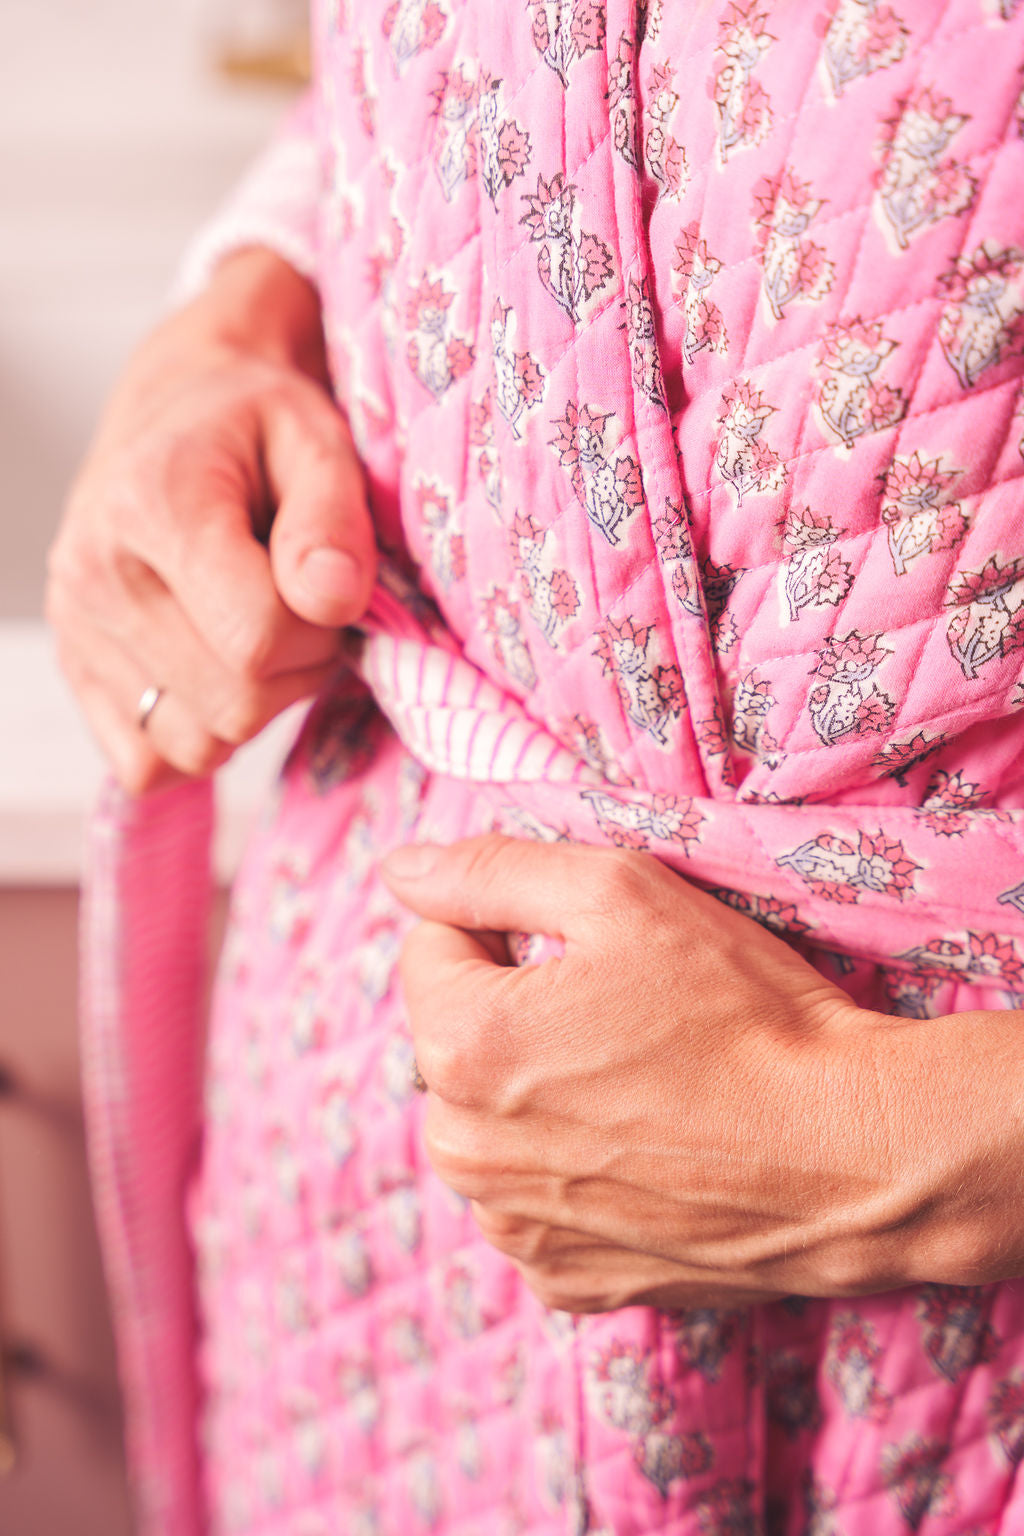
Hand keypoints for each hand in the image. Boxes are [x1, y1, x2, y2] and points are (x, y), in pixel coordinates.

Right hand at [46, 250, 375, 792]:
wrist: (177, 416)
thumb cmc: (256, 430)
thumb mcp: (315, 440)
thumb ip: (333, 518)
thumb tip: (333, 600)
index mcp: (152, 503)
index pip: (257, 637)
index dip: (321, 631)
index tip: (329, 590)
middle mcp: (95, 573)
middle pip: (232, 702)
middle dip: (296, 672)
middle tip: (303, 616)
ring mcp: (77, 631)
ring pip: (197, 746)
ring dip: (254, 708)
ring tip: (260, 636)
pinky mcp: (76, 676)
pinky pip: (150, 767)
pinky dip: (202, 736)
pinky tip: (218, 669)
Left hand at [383, 835, 1023, 1310]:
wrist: (854, 1156)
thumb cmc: (743, 1012)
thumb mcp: (620, 893)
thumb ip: (492, 870)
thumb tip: (400, 871)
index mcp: (459, 1047)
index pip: (431, 948)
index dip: (506, 925)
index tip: (585, 945)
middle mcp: (463, 1152)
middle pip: (453, 1041)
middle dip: (514, 1011)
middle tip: (623, 1012)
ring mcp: (512, 1229)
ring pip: (489, 1123)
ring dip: (537, 1094)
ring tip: (642, 1083)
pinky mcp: (564, 1280)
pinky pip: (533, 1200)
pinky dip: (571, 1171)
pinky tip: (647, 1149)